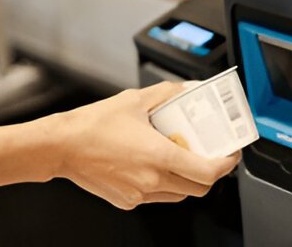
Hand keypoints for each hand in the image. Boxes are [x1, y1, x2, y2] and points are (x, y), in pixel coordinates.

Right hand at [47, 83, 239, 209]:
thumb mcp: (133, 100)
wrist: (61, 146)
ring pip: (179, 195)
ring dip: (186, 179)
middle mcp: (152, 179)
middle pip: (199, 188)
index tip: (230, 155)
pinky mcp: (127, 201)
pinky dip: (162, 184)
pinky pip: (156, 197)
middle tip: (208, 156)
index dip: (226, 165)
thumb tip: (186, 90)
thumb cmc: (91, 124)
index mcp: (158, 155)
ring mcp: (140, 194)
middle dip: (209, 174)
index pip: (208, 172)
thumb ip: (165, 94)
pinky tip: (150, 165)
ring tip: (177, 158)